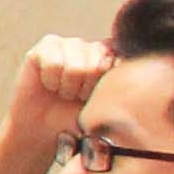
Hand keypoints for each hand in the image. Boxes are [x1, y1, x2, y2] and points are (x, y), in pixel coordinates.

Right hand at [7, 34, 109, 154]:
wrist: (43, 129)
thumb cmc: (76, 119)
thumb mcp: (106, 108)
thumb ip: (121, 88)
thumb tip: (131, 74)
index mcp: (112, 59)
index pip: (120, 60)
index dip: (106, 83)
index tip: (96, 97)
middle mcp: (92, 47)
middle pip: (97, 65)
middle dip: (86, 88)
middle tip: (77, 96)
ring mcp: (69, 44)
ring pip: (76, 67)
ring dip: (68, 87)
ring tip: (63, 92)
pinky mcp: (45, 46)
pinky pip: (54, 64)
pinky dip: (51, 81)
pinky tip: (49, 84)